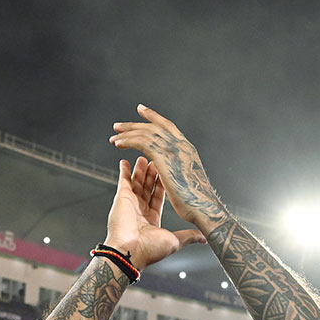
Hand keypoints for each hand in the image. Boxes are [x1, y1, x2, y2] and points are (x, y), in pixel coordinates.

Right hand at [100, 155, 205, 271]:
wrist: (131, 251)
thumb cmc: (151, 249)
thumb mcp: (176, 241)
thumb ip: (189, 236)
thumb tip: (205, 238)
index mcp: (152, 219)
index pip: (159, 197)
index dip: (163, 185)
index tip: (167, 174)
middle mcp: (140, 210)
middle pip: (148, 187)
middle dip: (152, 174)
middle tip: (157, 161)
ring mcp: (130, 203)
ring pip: (137, 183)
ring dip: (141, 170)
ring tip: (145, 158)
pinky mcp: (122, 198)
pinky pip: (123, 181)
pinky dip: (124, 171)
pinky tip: (125, 161)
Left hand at [109, 106, 227, 232]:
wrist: (204, 208)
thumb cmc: (199, 203)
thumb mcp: (190, 180)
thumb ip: (181, 171)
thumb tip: (175, 173)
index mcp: (188, 150)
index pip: (168, 127)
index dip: (154, 118)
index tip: (142, 111)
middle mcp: (181, 146)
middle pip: (155, 127)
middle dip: (136, 124)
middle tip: (120, 125)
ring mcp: (173, 149)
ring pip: (146, 133)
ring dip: (128, 132)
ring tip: (114, 134)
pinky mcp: (163, 157)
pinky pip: (141, 143)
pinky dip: (128, 141)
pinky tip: (118, 144)